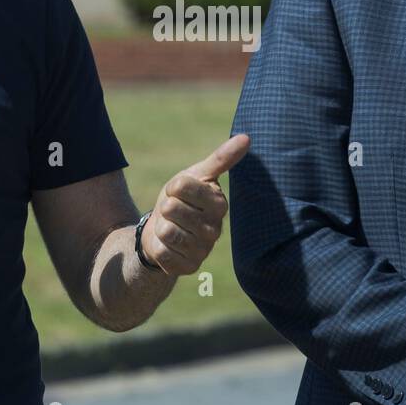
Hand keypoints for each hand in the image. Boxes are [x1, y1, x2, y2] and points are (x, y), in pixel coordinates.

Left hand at [139, 133, 249, 275]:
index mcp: (219, 203)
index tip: (180, 192)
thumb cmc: (183, 199)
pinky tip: (169, 245)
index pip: (181, 186)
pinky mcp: (188, 267)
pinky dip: (158, 247)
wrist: (165, 230)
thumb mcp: (197, 174)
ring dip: (161, 227)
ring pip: (166, 231)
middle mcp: (216, 229)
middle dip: (166, 208)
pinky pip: (162, 252)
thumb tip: (246, 137)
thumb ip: (221, 158)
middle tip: (175, 212)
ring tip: (172, 227)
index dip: (173, 187)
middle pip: (171, 208)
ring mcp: (203, 250)